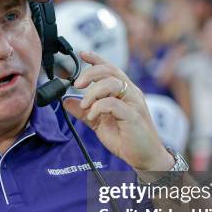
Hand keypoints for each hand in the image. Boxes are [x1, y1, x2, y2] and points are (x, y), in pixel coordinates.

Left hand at [63, 51, 173, 171]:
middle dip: (90, 73)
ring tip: (85, 105)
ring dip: (93, 92)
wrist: (145, 157)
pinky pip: (113, 104)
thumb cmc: (125, 139)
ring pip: (112, 83)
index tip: (82, 54)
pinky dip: (98, 107)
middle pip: (110, 71)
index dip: (97, 59)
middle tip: (77, 84)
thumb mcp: (99, 123)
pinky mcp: (133, 116)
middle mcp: (130, 93)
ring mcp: (133, 104)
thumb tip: (67, 101)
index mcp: (123, 92)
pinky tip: (93, 115)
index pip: (110, 68)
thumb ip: (84, 111)